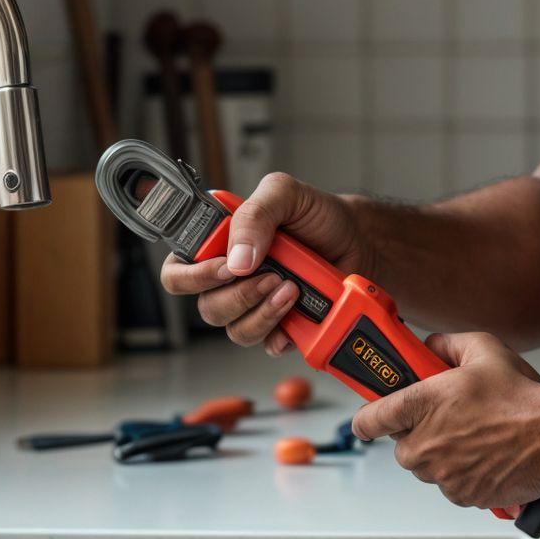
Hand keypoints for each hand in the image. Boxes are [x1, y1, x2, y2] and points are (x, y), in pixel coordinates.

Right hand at [159, 171, 366, 354]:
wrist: (361, 240)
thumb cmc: (318, 215)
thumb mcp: (285, 194)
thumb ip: (255, 214)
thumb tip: (237, 259)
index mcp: (220, 245)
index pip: (179, 270)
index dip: (192, 276)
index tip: (225, 268)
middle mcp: (232, 278)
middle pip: (206, 307)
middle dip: (238, 296)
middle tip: (270, 275)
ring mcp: (255, 304)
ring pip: (235, 329)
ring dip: (263, 312)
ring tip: (293, 288)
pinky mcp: (281, 326)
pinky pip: (267, 344)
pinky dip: (283, 332)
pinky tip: (300, 310)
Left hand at [350, 332, 539, 508]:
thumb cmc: (523, 398)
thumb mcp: (484, 350)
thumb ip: (448, 344)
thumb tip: (431, 347)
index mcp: (422, 403)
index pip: (369, 419)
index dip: (370, 418)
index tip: (372, 418)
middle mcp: (426, 442)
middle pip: (402, 446)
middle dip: (420, 434)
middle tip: (449, 420)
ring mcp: (442, 473)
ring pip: (428, 468)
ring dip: (442, 456)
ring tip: (475, 436)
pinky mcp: (461, 495)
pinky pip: (451, 486)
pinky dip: (463, 474)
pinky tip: (486, 455)